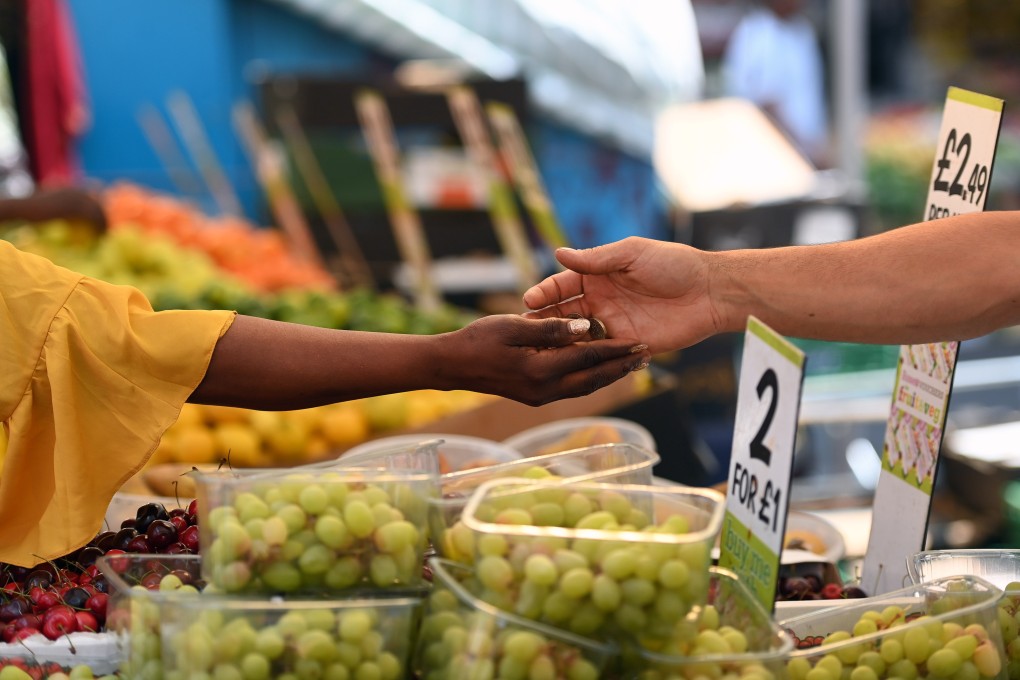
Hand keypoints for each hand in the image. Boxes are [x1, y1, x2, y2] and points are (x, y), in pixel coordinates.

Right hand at [441, 314, 649, 405]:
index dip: (616, 348)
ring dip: (609, 376)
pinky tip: (601, 372)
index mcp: (540, 370)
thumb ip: (551, 327)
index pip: (588, 356)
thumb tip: (585, 327)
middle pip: (594, 378)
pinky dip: (591, 379)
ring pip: (585, 387)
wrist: (450, 365)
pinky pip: (572, 389)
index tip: (640, 341)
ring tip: (632, 365)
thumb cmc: (477, 339)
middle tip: (646, 357)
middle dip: (621, 368)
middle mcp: (545, 389)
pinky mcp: (536, 397)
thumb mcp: (513, 326)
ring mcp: (540, 396)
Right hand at [522, 237, 722, 353]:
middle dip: (544, 322)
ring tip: (541, 352)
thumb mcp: (632, 254)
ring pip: (577, 337)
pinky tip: (567, 364)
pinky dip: (583, 358)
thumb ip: (596, 259)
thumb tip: (559, 254)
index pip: (562, 285)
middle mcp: (601, 301)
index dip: (544, 293)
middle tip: (526, 332)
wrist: (710, 292)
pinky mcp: (626, 345)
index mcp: (599, 276)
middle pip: (564, 314)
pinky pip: (599, 354)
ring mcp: (612, 324)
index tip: (528, 301)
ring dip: (560, 343)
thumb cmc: (674, 264)